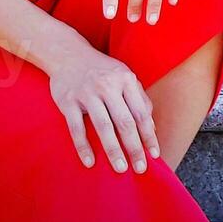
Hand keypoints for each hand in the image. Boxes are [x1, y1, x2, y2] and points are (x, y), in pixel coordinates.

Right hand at [44, 45, 159, 173]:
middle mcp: (108, 86)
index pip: (141, 113)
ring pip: (103, 126)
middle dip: (134, 147)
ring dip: (113, 150)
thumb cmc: (101, 69)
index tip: (155, 155)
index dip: (149, 135)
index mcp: (126, 80)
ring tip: (120, 168)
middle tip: (140, 168)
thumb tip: (152, 126)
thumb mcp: (124, 76)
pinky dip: (83, 146)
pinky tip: (90, 162)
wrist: (68, 53)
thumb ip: (139, 98)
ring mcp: (87, 93)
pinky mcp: (68, 101)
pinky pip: (76, 128)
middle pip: (125, 122)